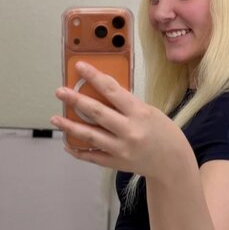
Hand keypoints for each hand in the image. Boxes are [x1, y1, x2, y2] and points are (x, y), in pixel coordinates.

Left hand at [51, 61, 189, 178]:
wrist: (172, 162)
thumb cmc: (163, 132)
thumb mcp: (149, 111)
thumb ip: (126, 104)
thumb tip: (100, 91)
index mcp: (139, 113)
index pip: (112, 90)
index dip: (94, 76)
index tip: (80, 67)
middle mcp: (129, 131)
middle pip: (96, 112)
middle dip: (75, 100)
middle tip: (60, 91)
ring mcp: (121, 149)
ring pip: (89, 135)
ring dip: (69, 126)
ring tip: (55, 118)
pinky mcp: (115, 163)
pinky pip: (91, 156)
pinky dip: (77, 150)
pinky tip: (67, 142)